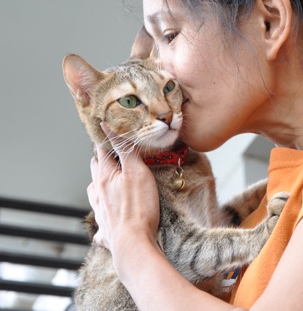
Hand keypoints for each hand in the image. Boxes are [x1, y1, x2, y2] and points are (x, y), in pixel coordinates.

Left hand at [87, 124, 159, 263]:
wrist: (133, 245)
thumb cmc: (138, 207)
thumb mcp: (137, 171)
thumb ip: (123, 149)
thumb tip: (107, 127)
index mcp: (104, 176)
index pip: (101, 152)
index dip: (107, 141)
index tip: (112, 133)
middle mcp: (98, 193)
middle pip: (95, 171)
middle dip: (103, 161)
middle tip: (114, 155)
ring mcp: (100, 213)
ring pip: (94, 194)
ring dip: (100, 186)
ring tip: (108, 183)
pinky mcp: (105, 231)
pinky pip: (101, 225)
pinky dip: (103, 220)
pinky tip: (107, 222)